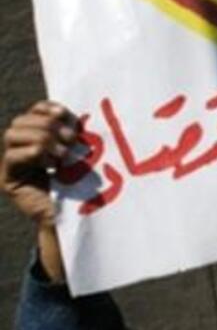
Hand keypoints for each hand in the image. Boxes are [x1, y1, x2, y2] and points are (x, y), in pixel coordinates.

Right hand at [2, 101, 75, 282]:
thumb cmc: (85, 187)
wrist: (75, 221)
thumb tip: (94, 113)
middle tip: (72, 140)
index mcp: (38, 137)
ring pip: (12, 133)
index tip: (68, 115)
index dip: (48, 108)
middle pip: (21, 120)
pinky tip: (53, 165)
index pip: (34, 111)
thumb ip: (78, 137)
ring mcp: (11, 163)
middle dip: (48, 126)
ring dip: (42, 139)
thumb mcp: (82, 156)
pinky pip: (13, 156)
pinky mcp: (9, 179)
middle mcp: (20, 148)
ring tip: (63, 154)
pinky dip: (35, 154)